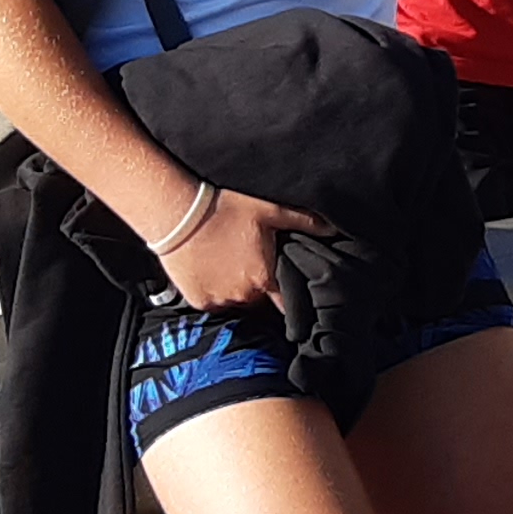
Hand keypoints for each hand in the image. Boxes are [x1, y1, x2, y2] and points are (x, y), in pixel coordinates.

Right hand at [148, 186, 330, 311]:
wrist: (178, 214)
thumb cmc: (225, 209)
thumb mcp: (269, 210)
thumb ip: (304, 222)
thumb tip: (334, 229)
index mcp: (264, 279)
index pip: (286, 304)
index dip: (290, 300)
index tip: (290, 296)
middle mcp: (242, 296)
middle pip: (260, 303)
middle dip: (261, 289)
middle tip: (253, 265)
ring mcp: (218, 301)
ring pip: (236, 304)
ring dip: (237, 291)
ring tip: (231, 266)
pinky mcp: (197, 301)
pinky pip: (214, 303)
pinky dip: (215, 292)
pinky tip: (213, 271)